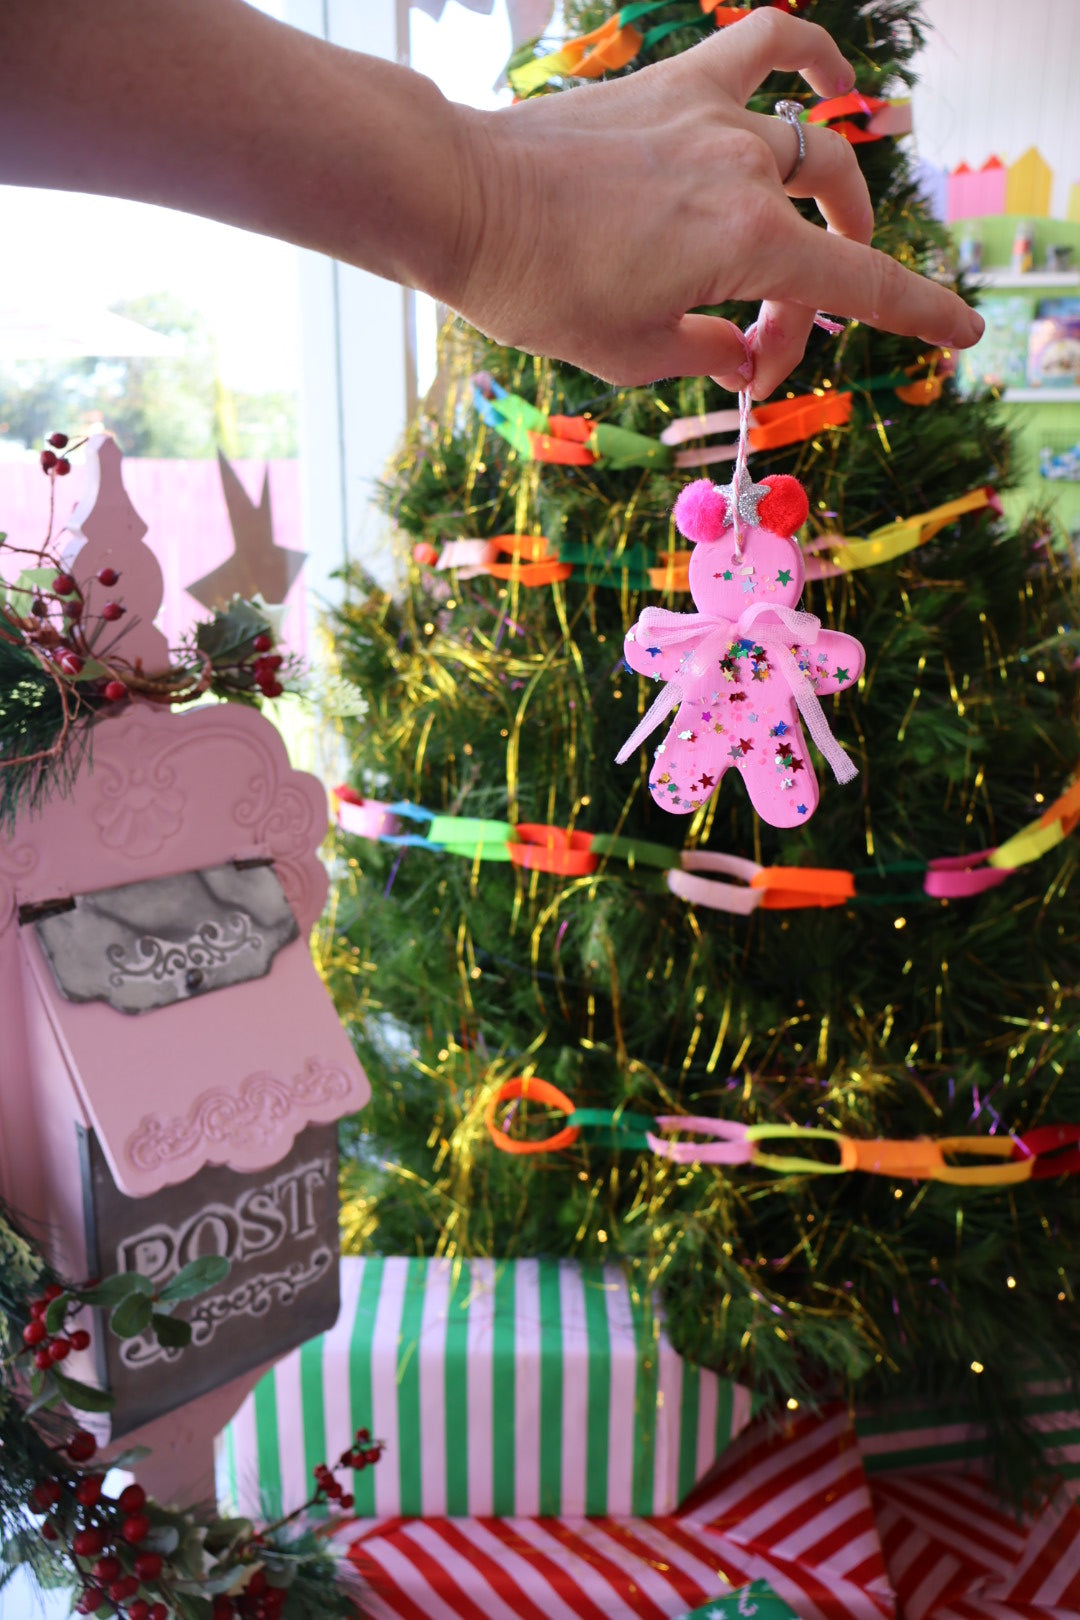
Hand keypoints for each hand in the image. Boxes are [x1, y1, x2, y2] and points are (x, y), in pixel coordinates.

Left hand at [445, 9, 982, 396]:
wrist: (463, 202)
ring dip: (821, 209)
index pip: (860, 287)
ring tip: (807, 246)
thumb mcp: (631, 356)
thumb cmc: (539, 288)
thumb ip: (708, 353)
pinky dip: (810, 57)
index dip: (921, 316)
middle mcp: (746, 171)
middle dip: (806, 307)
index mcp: (746, 244)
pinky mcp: (676, 86)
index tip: (964, 334)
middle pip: (823, 237)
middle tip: (758, 349)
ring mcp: (714, 117)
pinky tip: (832, 82)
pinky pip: (765, 46)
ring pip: (807, 155)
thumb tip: (740, 352)